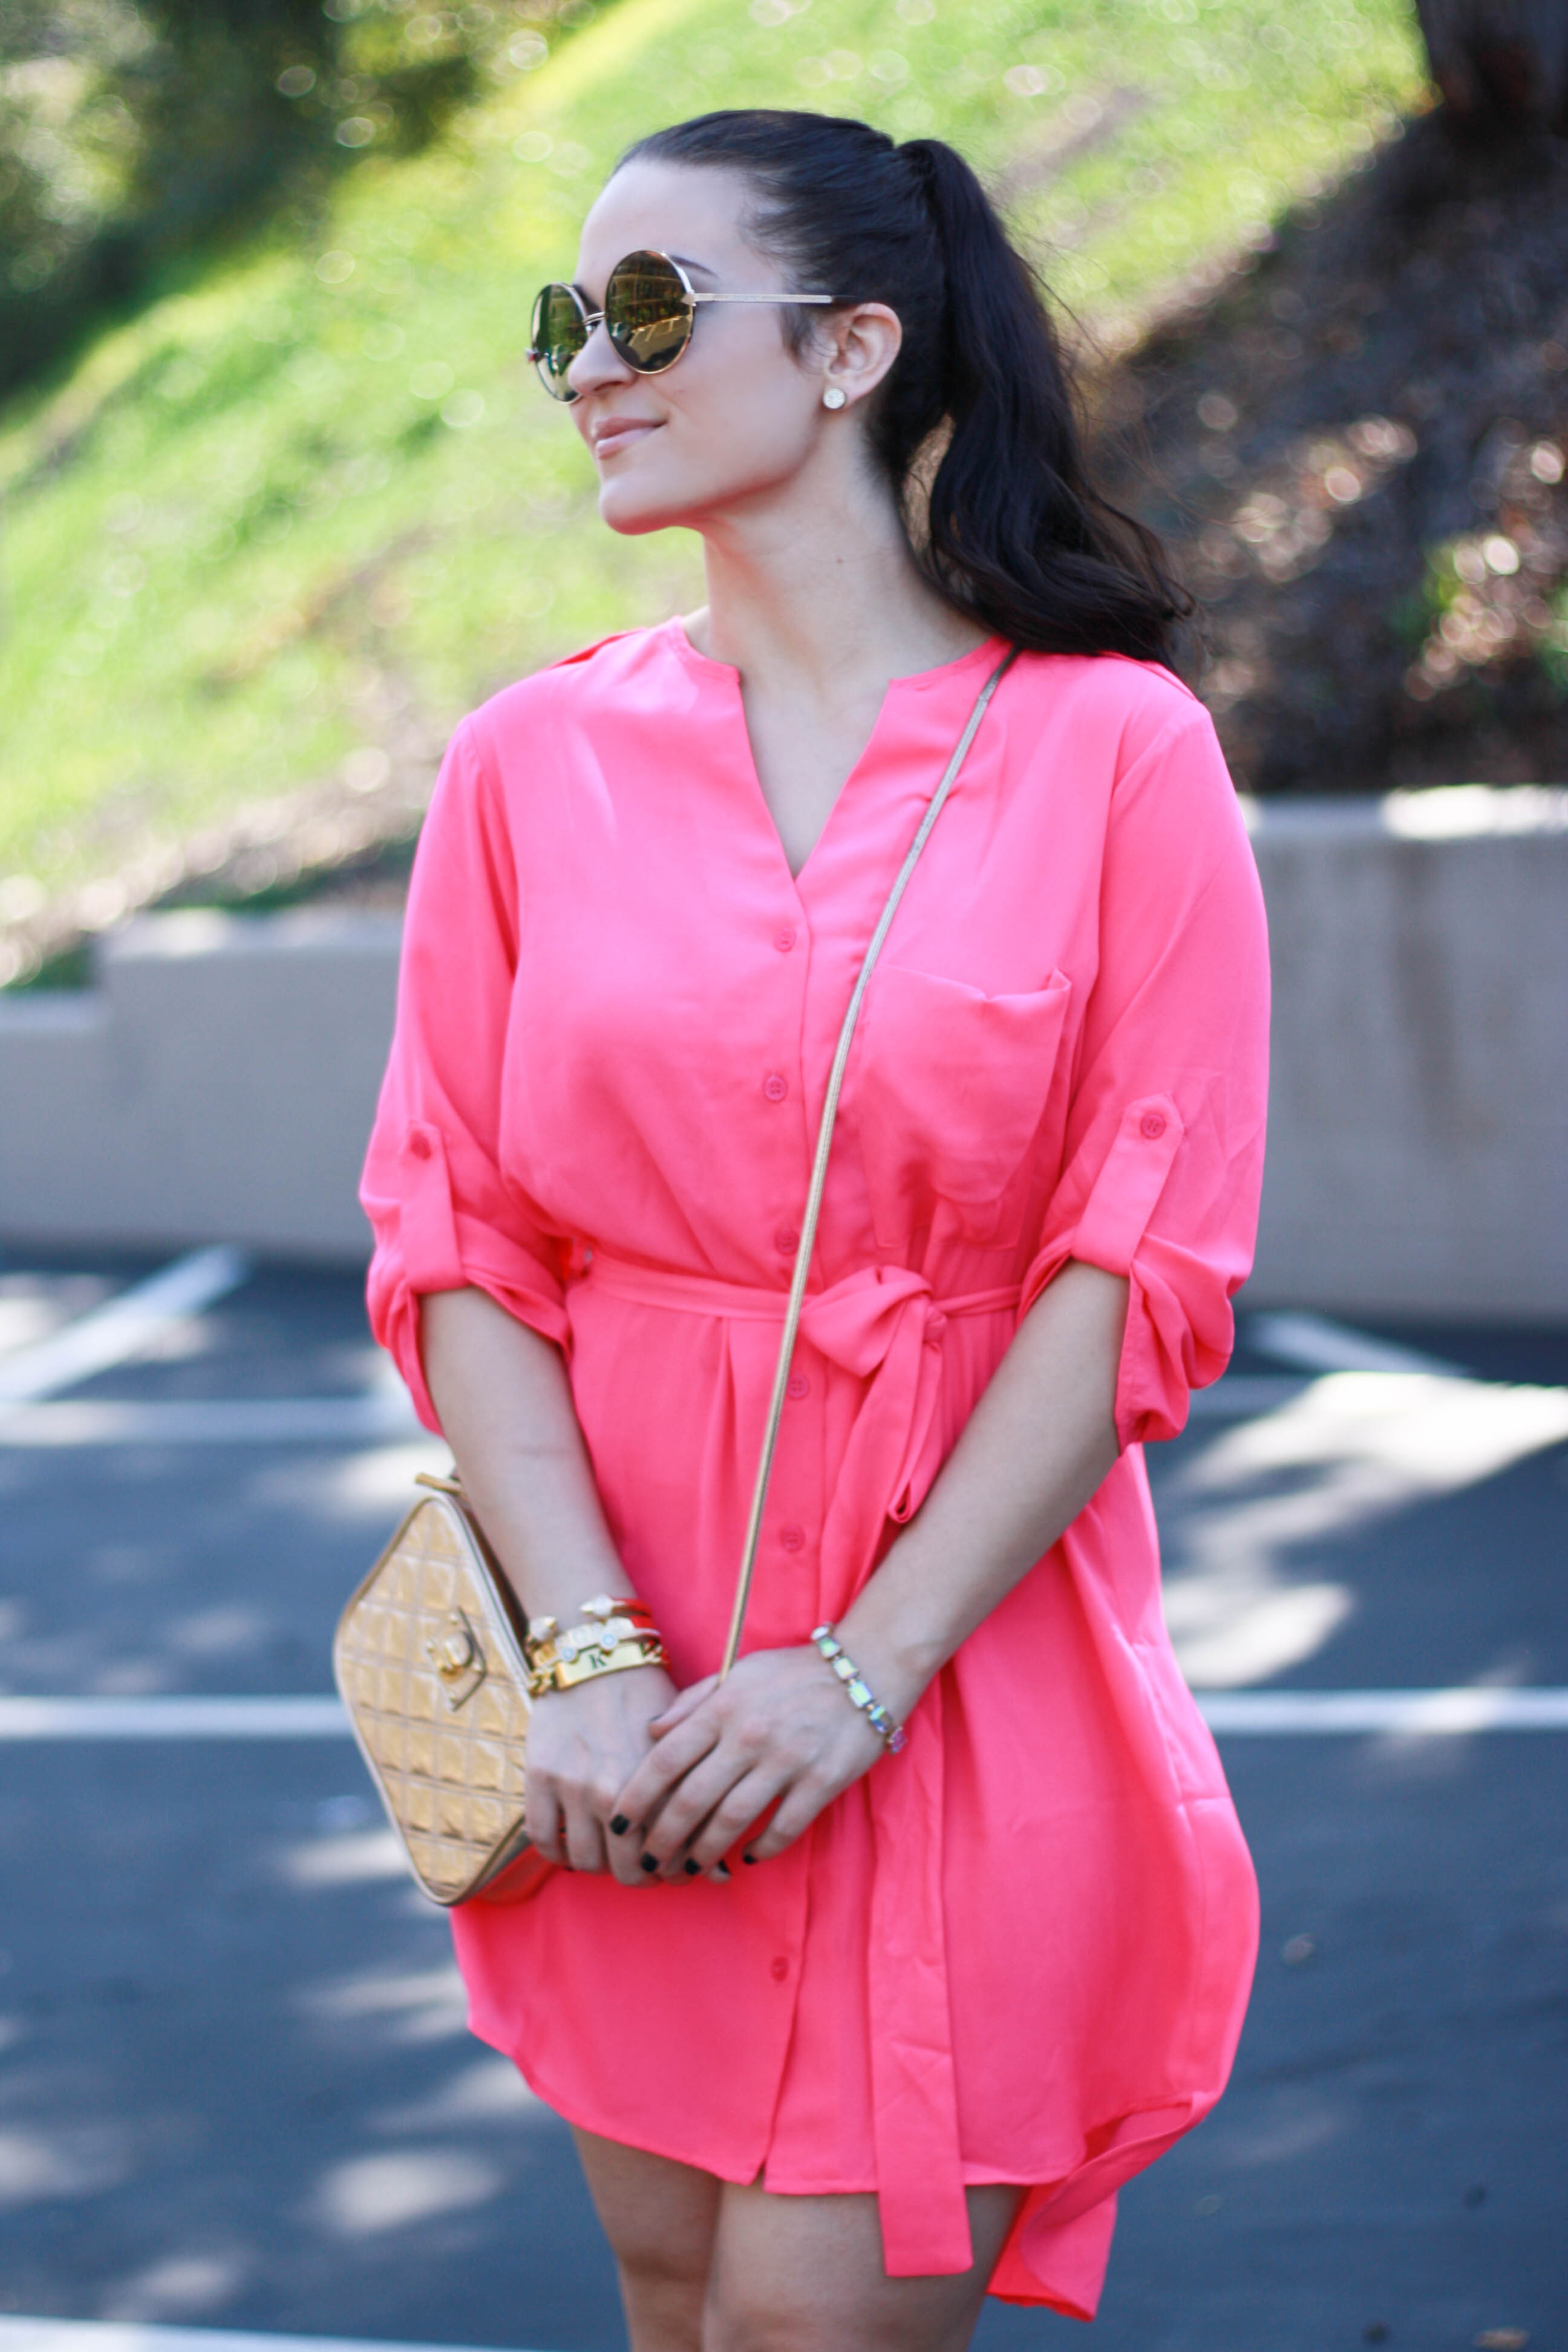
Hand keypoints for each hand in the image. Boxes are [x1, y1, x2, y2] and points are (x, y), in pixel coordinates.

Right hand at [524, 1662, 680, 1884]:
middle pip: (625, 1869)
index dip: (677, 1873)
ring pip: (584, 1860)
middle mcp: (613, 1790)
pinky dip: (555, 1853)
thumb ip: (702, 1806)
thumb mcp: (685, 1741)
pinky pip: (542, 1837)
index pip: (668, 1854)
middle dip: (639, 1875)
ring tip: (608, 1855)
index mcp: (656, 1782)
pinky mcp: (539, 1776)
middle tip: (643, 1868)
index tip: (679, 1871)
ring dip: (598, 1866)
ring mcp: (572, 1785)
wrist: (597, 1654)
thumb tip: (727, 1873)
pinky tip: (569, 1848)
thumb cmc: (648, 1696)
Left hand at [610, 1644, 886, 1878]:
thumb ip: (693, 1702)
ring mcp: (787, 1761)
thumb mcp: (738, 1673)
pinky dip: (761, 1849)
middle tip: (648, 1861)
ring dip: (705, 1852)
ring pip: (732, 1821)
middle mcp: (750, 1735)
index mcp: (724, 1707)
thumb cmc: (793, 1673)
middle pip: (692, 1800)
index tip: (619, 1823)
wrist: (864, 1670)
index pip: (666, 1759)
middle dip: (662, 1838)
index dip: (636, 1796)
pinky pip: (782, 1828)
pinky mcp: (821, 1782)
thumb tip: (651, 1732)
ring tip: (690, 1869)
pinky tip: (746, 1856)